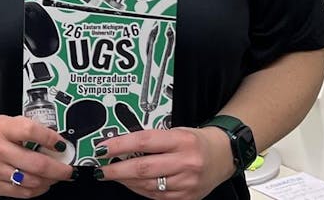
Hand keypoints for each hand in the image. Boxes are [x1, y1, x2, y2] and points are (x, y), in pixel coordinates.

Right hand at [0, 112, 73, 196]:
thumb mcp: (4, 122)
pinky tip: (41, 185)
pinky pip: (20, 193)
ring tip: (56, 177)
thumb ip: (26, 130)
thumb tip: (54, 143)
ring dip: (49, 181)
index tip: (62, 144)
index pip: (30, 131)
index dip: (50, 138)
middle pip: (35, 163)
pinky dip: (35, 190)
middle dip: (58, 169)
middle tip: (67, 169)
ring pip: (30, 182)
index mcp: (1, 128)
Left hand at [96, 127, 235, 199]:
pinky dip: (140, 190)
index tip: (102, 148)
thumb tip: (119, 145)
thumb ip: (151, 139)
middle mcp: (186, 162)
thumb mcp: (176, 131)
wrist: (223, 156)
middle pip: (143, 168)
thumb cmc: (195, 141)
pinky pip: (156, 196)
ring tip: (112, 175)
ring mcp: (187, 183)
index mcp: (182, 140)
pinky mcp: (187, 198)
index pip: (144, 141)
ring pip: (147, 185)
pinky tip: (131, 183)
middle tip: (100, 169)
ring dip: (125, 181)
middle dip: (116, 170)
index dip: (120, 145)